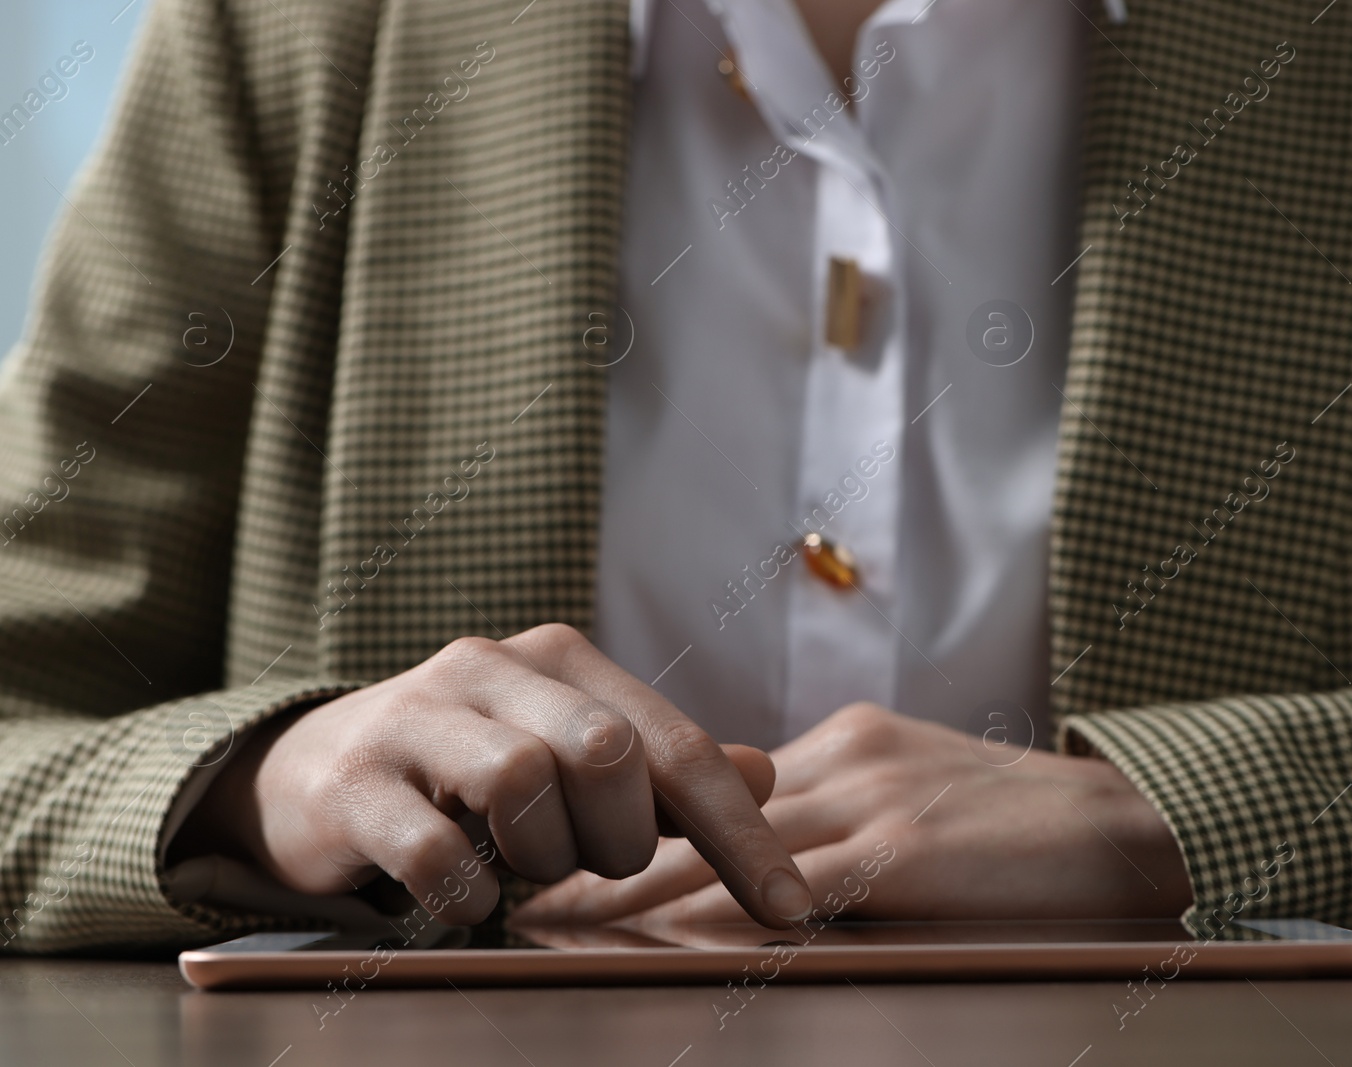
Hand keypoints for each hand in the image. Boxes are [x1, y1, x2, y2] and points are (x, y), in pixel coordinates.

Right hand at [171, 625, 813, 927]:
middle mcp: (491, 668)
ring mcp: (416, 718)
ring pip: (522, 781)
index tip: (792, 910)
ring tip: (519, 868)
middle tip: (589, 863)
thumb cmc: (470, 773)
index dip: (742, 832)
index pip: (677, 746)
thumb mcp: (571, 762)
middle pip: (607, 751)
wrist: (310, 771)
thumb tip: (766, 774)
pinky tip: (465, 894)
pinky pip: (433, 849)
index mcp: (562, 662)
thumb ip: (663, 772)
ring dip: (541, 857)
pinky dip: (466, 893)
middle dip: (620, 837)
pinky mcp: (353, 782)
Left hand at [513, 703, 1192, 925]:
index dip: (640, 818)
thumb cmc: (1025, 824)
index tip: (570, 844)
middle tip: (527, 880)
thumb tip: (775, 865)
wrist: (1127, 820)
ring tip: (558, 914)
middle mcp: (840, 759)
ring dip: (636, 885)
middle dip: (611, 849)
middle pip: (700, 807)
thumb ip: (847, 818)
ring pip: (725, 845)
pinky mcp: (901, 850)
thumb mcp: (923, 794)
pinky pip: (791, 888)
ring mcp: (869, 800)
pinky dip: (719, 916)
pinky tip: (662, 943)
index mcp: (844, 743)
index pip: (718, 781)